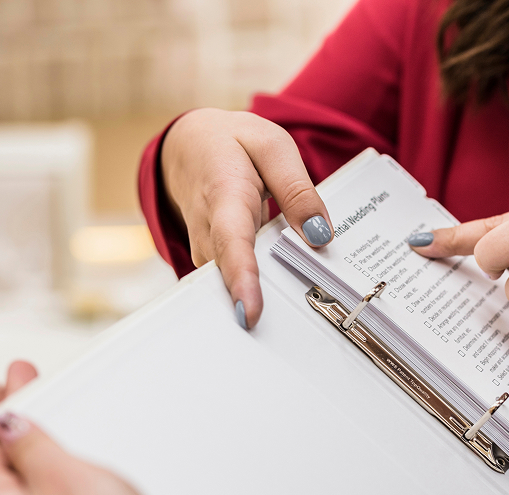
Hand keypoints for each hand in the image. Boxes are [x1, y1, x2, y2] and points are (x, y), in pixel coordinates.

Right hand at [161, 108, 333, 328]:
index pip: (232, 244)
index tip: (249, 314)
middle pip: (230, 279)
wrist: (188, 147)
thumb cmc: (232, 145)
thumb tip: (321, 236)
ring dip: (264, 303)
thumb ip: (298, 191)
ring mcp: (207, 254)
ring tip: (297, 325)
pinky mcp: (213, 265)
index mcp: (224, 196)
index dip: (241, 281)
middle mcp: (208, 233)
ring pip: (232, 288)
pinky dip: (260, 293)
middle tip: (297, 336)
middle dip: (260, 305)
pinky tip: (285, 301)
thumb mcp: (272, 147)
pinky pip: (236, 285)